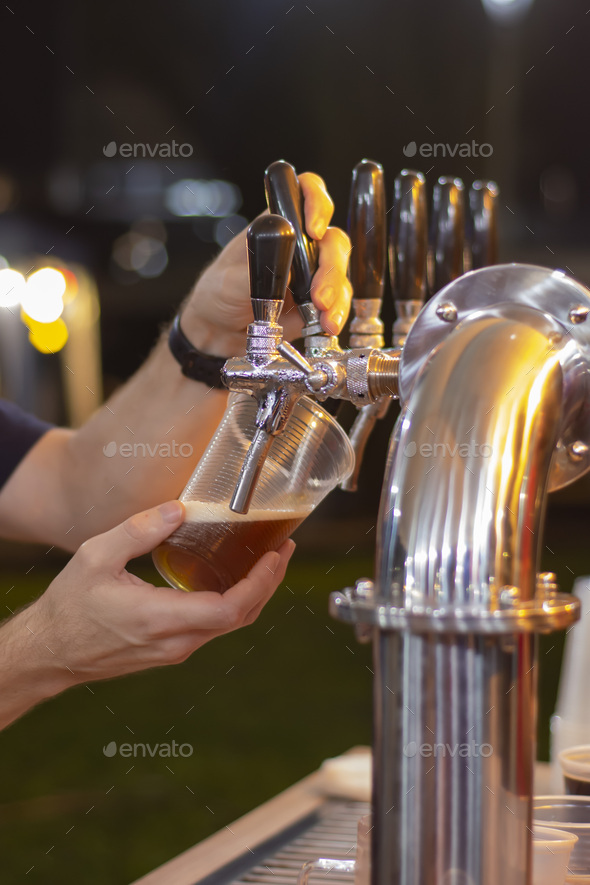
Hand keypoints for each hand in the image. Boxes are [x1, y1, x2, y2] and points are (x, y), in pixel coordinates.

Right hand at [20, 501, 294, 690]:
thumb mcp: (96, 556)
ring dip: (255, 594)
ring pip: (230, 625)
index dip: (260, 583)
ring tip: (268, 561)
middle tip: (283, 550)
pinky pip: (215, 628)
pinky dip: (235, 604)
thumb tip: (178, 510)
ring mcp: (175, 650)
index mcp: (156, 617)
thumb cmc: (69, 606)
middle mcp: (173, 641)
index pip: (227, 609)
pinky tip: (237, 579)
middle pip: (240, 617)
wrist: (50, 651)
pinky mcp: (172, 650)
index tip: (275, 556)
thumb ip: (138, 531)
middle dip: (268, 583)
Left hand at [180, 172, 351, 356]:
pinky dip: (338, 312)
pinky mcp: (319, 298)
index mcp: (276, 225)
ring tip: (324, 316)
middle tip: (318, 294)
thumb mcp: (229, 280)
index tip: (313, 229)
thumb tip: (282, 258)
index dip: (316, 202)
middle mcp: (299, 244)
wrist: (221, 330)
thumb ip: (255, 269)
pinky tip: (328, 323)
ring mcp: (312, 271)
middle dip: (331, 266)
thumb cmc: (220, 293)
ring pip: (340, 270)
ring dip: (337, 293)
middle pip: (332, 239)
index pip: (305, 193)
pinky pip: (339, 300)